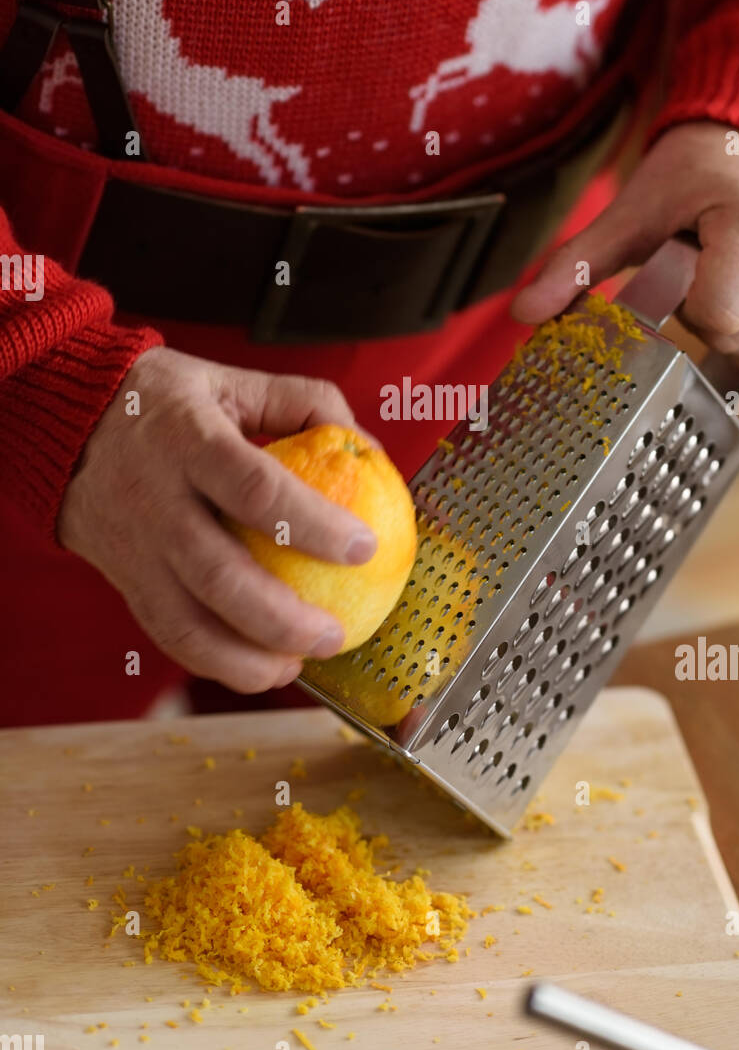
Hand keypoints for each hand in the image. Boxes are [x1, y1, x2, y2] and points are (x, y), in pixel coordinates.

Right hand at [57, 347, 378, 691]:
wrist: (63, 419)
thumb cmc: (163, 401)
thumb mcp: (230, 380)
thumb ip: (301, 403)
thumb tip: (366, 446)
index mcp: (188, 440)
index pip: (255, 489)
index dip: (312, 523)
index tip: (364, 546)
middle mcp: (156, 498)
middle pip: (219, 574)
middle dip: (283, 618)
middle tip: (335, 634)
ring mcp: (136, 546)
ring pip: (186, 622)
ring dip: (247, 659)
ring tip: (298, 666)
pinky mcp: (125, 579)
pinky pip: (167, 633)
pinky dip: (214, 663)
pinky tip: (260, 668)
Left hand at [512, 123, 738, 371]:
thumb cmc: (691, 174)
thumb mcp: (630, 212)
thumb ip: (578, 264)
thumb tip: (524, 312)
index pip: (719, 316)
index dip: (687, 305)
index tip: (680, 267)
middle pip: (737, 337)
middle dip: (704, 316)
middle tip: (697, 268)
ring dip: (731, 326)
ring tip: (722, 273)